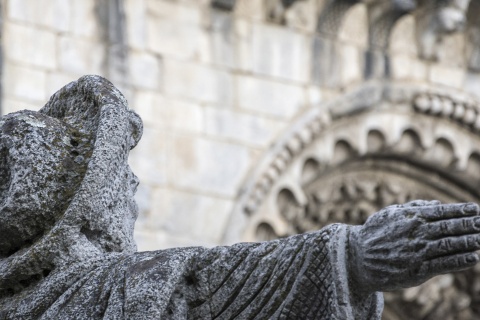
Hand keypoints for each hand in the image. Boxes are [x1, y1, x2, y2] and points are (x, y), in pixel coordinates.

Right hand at [348, 200, 479, 293]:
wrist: (357, 257)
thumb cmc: (375, 233)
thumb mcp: (390, 214)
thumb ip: (414, 208)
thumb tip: (437, 204)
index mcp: (410, 217)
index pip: (442, 212)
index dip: (461, 210)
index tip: (476, 209)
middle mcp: (416, 233)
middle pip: (450, 228)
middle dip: (470, 225)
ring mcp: (417, 252)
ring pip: (450, 245)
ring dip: (470, 242)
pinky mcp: (417, 270)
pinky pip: (443, 265)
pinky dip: (460, 261)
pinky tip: (474, 257)